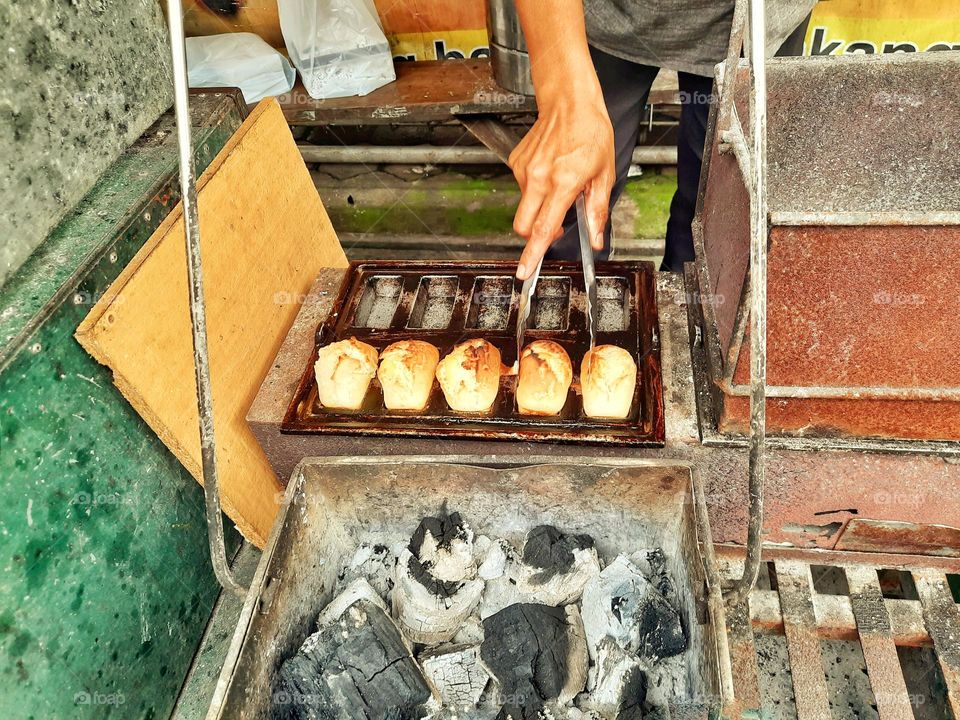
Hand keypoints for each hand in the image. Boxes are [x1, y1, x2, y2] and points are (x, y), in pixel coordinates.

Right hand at [509, 93, 613, 278]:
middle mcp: (538, 178)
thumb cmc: (591, 134)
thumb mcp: (604, 175)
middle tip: (552, 225)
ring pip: (525, 206)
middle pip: (524, 226)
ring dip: (539, 206)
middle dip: (533, 235)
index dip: (533, 254)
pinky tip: (550, 171)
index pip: (543, 228)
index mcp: (562, 183)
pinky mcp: (516, 162)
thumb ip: (597, 211)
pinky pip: (523, 187)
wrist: (569, 103)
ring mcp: (524, 170)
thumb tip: (596, 239)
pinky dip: (535, 188)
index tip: (524, 271)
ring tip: (559, 184)